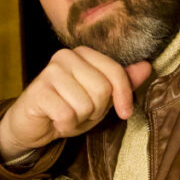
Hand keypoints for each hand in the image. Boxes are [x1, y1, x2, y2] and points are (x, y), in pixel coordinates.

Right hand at [0, 47, 151, 160]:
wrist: (32, 126)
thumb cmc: (68, 108)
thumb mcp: (100, 98)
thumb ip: (122, 82)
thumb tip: (147, 66)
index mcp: (82, 54)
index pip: (115, 73)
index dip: (123, 97)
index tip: (124, 112)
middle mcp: (65, 56)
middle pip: (102, 89)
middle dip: (96, 110)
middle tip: (81, 112)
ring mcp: (49, 71)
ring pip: (85, 104)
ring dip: (79, 119)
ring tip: (67, 115)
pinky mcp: (38, 91)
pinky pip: (67, 115)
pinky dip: (65, 125)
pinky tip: (55, 120)